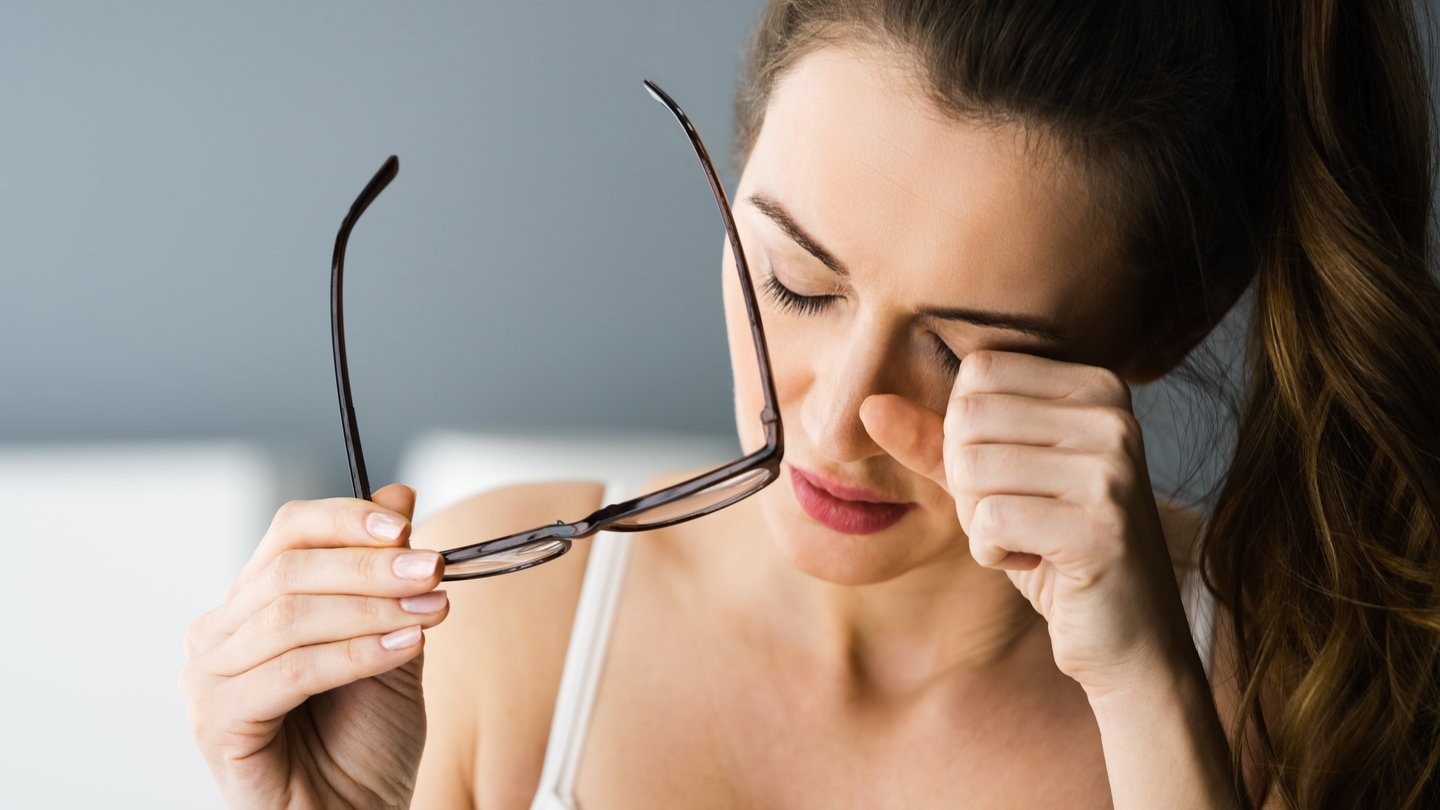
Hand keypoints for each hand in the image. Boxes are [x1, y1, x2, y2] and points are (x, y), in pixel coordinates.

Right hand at [180, 484, 448, 808]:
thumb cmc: (366, 742)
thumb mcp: (394, 638)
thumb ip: (390, 574)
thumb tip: (400, 495)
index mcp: (255, 602)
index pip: (290, 531)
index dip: (346, 519)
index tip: (407, 527)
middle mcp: (219, 632)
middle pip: (289, 568)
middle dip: (371, 565)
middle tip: (433, 569)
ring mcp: (208, 677)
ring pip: (291, 615)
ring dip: (373, 607)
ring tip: (431, 612)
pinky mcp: (215, 722)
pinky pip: (292, 670)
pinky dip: (356, 653)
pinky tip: (405, 647)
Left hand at [861, 351, 1197, 693]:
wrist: (1129, 638)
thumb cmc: (1053, 549)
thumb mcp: (992, 484)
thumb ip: (934, 440)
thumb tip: (869, 405)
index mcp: (1096, 386)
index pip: (976, 375)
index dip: (966, 437)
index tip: (1012, 481)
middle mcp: (1113, 417)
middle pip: (967, 419)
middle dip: (968, 482)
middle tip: (1017, 518)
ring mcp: (1112, 470)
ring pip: (972, 470)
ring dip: (979, 521)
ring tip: (1028, 540)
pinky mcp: (1101, 527)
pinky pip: (990, 521)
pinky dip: (994, 554)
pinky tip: (1037, 565)